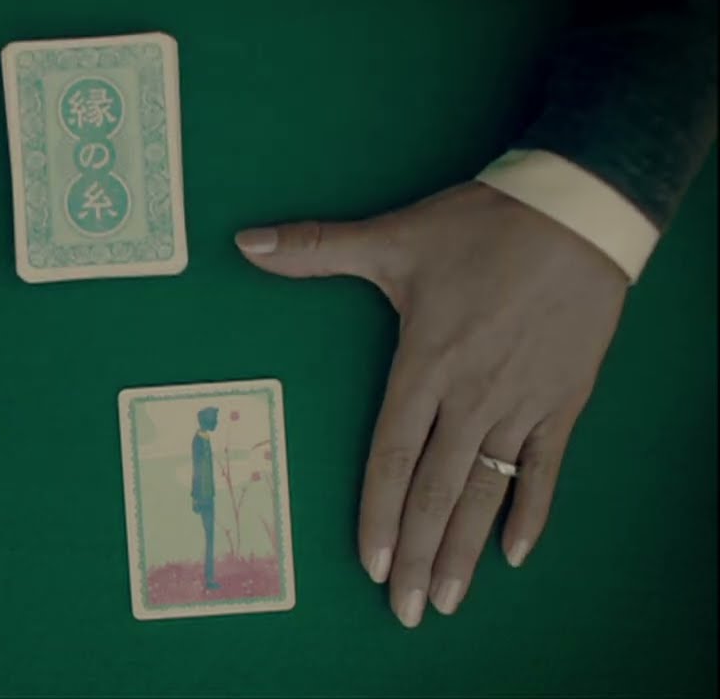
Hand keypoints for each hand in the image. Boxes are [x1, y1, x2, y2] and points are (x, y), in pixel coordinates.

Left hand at [236, 182, 627, 626]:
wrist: (579, 213)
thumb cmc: (482, 229)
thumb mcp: (394, 238)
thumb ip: (317, 248)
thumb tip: (244, 243)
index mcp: (425, 365)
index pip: (393, 456)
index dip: (380, 513)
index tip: (372, 564)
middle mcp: (471, 396)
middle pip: (438, 490)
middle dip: (420, 555)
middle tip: (407, 610)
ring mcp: (521, 403)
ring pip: (487, 491)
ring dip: (467, 549)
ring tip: (451, 600)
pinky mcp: (565, 401)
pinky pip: (547, 469)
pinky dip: (532, 511)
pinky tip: (515, 554)